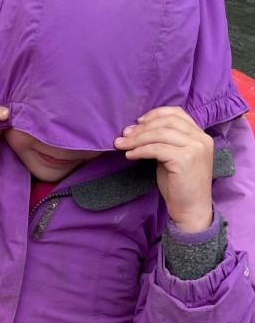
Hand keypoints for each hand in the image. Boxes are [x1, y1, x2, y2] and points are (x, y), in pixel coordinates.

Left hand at [114, 107, 214, 231]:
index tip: (138, 122)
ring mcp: (195, 148)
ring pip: (160, 134)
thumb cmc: (179, 185)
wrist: (191, 209)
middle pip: (166, 122)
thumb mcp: (173, 158)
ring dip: (137, 138)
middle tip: (124, 134)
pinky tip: (130, 155)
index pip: (177, 113)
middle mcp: (200, 139)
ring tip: (122, 144)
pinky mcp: (185, 160)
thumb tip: (136, 130)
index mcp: (200, 135)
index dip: (155, 114)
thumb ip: (164, 142)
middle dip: (142, 127)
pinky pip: (156, 149)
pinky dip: (140, 150)